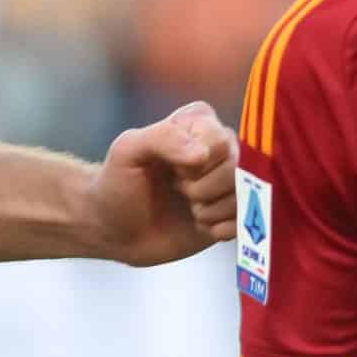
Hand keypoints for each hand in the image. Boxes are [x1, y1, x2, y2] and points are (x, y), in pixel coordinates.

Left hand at [83, 101, 238, 265]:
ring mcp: (229, 184)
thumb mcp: (128, 150)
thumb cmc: (117, 184)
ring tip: (188, 209)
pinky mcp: (233, 215)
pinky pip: (243, 222)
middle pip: (238, 170)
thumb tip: (202, 155)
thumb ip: (163, 138)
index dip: (197, 162)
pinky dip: (218, 229)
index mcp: (200, 126)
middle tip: (179, 192)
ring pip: (243, 198)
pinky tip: (199, 225)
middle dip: (203, 189)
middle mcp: (221, 152)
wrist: (112, 229)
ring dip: (209, 211)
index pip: (222, 140)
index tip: (173, 169)